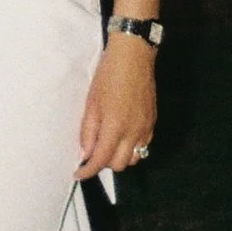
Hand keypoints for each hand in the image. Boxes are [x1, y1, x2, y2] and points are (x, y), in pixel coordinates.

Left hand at [76, 32, 158, 178]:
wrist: (134, 56)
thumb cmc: (108, 75)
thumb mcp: (91, 102)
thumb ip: (88, 131)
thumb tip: (85, 153)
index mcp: (115, 127)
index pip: (101, 160)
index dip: (88, 171)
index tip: (78, 173)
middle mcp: (134, 132)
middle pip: (119, 165)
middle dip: (104, 163)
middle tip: (93, 150)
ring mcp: (146, 128)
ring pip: (134, 158)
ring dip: (119, 157)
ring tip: (108, 143)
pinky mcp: (153, 122)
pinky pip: (143, 146)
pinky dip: (131, 148)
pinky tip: (123, 135)